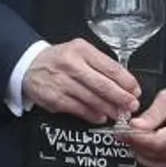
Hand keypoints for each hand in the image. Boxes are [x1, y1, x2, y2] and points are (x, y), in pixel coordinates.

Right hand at [21, 40, 139, 124]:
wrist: (29, 65)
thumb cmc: (60, 59)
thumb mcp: (79, 51)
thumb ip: (99, 64)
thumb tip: (123, 83)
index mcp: (82, 50)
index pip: (110, 67)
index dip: (126, 81)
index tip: (135, 90)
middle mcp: (72, 65)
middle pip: (103, 85)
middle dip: (121, 98)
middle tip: (132, 105)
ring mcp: (63, 83)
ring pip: (93, 100)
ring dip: (110, 109)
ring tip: (119, 114)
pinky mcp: (55, 99)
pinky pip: (80, 109)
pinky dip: (93, 115)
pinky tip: (101, 116)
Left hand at [124, 83, 165, 166]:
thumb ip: (151, 114)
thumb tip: (134, 127)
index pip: (157, 142)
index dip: (138, 138)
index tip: (125, 130)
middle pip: (156, 155)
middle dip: (136, 145)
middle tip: (122, 134)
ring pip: (158, 163)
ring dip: (141, 153)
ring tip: (131, 140)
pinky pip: (164, 164)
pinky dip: (150, 157)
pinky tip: (142, 146)